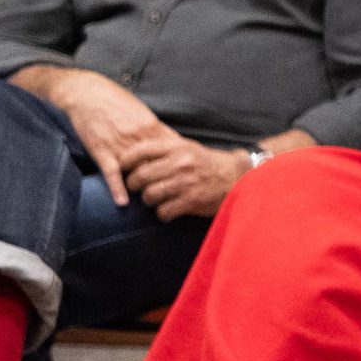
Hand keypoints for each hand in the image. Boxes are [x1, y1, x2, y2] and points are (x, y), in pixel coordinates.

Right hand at [33, 68, 175, 206]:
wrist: (87, 93)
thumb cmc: (115, 101)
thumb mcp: (142, 111)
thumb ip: (157, 129)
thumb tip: (174, 142)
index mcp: (151, 126)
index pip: (171, 150)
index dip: (179, 165)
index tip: (188, 177)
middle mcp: (138, 136)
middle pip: (157, 163)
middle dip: (166, 179)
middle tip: (175, 195)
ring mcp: (119, 144)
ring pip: (137, 169)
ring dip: (145, 186)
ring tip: (154, 203)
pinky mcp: (101, 150)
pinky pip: (111, 172)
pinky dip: (118, 187)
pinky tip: (123, 202)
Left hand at [116, 134, 247, 221]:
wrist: (238, 177)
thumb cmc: (208, 163)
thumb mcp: (188, 147)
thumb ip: (163, 149)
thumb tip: (132, 156)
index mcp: (178, 147)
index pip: (140, 151)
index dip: (126, 161)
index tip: (123, 168)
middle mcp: (181, 163)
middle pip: (140, 176)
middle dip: (134, 185)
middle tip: (138, 188)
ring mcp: (186, 182)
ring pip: (149, 195)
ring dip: (148, 200)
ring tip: (155, 199)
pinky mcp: (191, 201)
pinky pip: (163, 211)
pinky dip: (163, 213)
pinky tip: (168, 210)